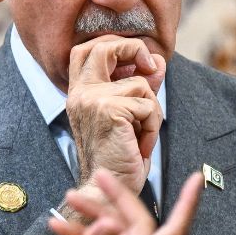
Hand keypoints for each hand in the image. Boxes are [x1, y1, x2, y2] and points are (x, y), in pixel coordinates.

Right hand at [64, 35, 164, 205]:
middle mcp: (80, 93)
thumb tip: (156, 61)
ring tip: (139, 135)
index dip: (114, 44)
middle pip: (104, 46)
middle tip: (149, 67)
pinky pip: (147, 105)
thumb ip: (139, 85)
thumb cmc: (118, 156)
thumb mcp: (128, 115)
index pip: (86, 49)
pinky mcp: (110, 111)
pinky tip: (140, 145)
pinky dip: (152, 126)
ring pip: (140, 84)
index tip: (137, 61)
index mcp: (78, 93)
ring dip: (151, 111)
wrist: (106, 190)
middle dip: (134, 48)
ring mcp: (92, 100)